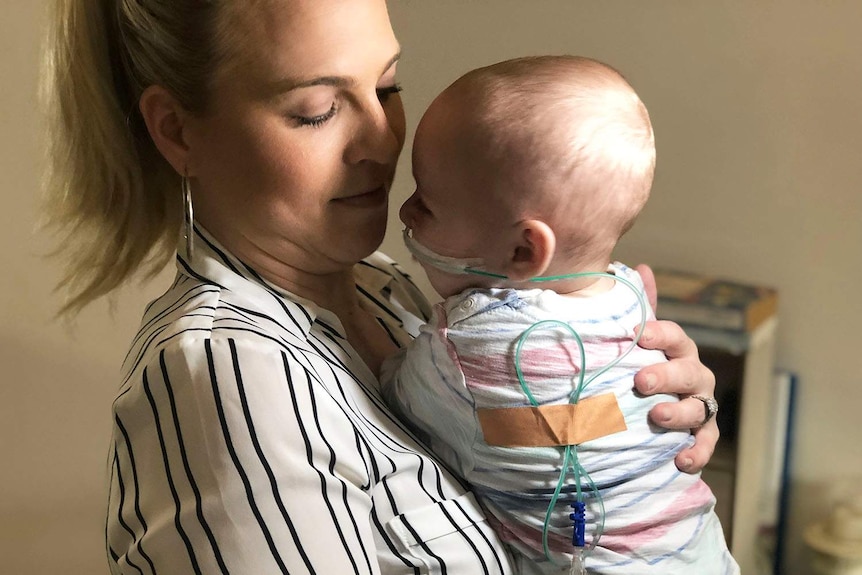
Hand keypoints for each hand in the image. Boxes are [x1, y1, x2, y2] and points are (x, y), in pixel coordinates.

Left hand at [634, 265, 718, 473]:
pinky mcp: (703, 434)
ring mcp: (702, 405)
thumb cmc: (645, 365)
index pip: (674, 336)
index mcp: (678, 350)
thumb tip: (637, 266)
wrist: (652, 410)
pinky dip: (696, 452)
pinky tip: (681, 460)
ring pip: (698, 408)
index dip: (659, 333)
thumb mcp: (641, 338)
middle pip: (687, 372)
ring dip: (678, 412)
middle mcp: (694, 375)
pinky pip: (706, 444)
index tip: (638, 333)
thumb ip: (641, 308)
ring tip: (656, 416)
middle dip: (665, 375)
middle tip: (641, 381)